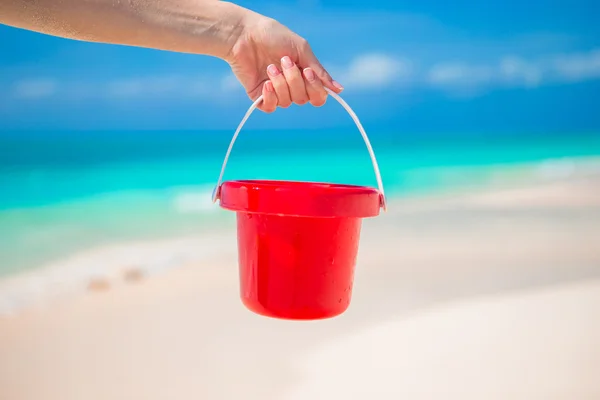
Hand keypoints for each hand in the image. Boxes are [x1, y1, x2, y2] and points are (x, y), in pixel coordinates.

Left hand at [227, 16, 343, 112]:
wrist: (245, 35)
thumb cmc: (273, 37)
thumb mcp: (301, 50)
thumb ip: (319, 71)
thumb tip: (338, 90)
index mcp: (304, 75)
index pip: (318, 96)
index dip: (315, 89)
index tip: (307, 72)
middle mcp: (292, 86)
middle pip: (303, 99)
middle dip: (294, 80)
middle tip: (284, 61)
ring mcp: (276, 92)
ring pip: (288, 102)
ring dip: (280, 83)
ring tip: (270, 66)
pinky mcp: (260, 97)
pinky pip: (272, 107)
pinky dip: (270, 95)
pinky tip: (265, 82)